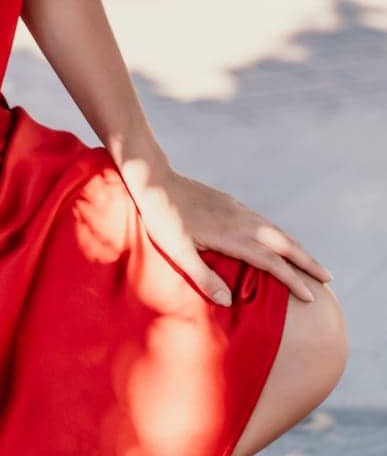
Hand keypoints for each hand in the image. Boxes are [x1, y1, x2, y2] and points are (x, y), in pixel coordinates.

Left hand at [117, 159, 333, 306]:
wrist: (155, 180)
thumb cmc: (162, 220)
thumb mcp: (178, 252)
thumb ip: (203, 277)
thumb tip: (230, 302)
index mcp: (232, 236)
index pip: (271, 262)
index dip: (292, 280)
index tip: (310, 297)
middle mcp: (240, 220)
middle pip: (283, 242)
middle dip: (306, 261)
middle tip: (327, 277)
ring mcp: (236, 209)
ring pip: (275, 229)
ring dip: (295, 246)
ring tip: (310, 262)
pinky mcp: (230, 202)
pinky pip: (263, 220)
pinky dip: (279, 233)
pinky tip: (279, 240)